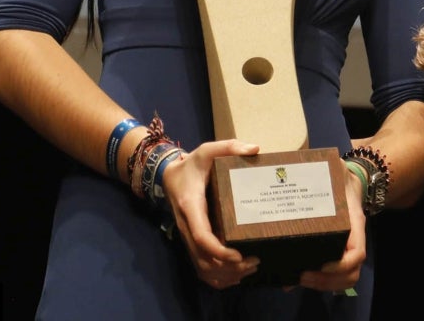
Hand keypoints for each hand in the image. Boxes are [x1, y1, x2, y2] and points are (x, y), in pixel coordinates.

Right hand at [163, 138, 260, 288]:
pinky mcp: (191, 244)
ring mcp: (188, 239)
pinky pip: (200, 268)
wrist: (169, 177)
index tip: (239, 255)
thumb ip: (228, 147)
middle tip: (254, 261)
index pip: (201, 237)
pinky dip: (217, 278)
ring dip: (225, 275)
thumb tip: (254, 149)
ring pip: (202, 268)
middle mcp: (187, 228)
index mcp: (192, 207)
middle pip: (204, 260)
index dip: (219, 251)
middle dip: (229, 267)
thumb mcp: (207, 150)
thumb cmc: (192, 165)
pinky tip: (236, 276)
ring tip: (250, 268)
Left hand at [298, 160, 366, 292]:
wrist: (350, 181)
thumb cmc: (341, 176)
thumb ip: (323, 169)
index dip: (341, 264)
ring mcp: (346, 247)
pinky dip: (318, 281)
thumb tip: (290, 165)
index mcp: (354, 223)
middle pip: (351, 274)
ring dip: (323, 285)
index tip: (321, 264)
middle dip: (327, 281)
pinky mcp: (334, 250)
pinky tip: (295, 278)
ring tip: (299, 279)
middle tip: (302, 276)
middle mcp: (353, 239)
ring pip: (344, 279)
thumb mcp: (336, 170)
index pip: (357, 253)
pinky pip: (333, 275)